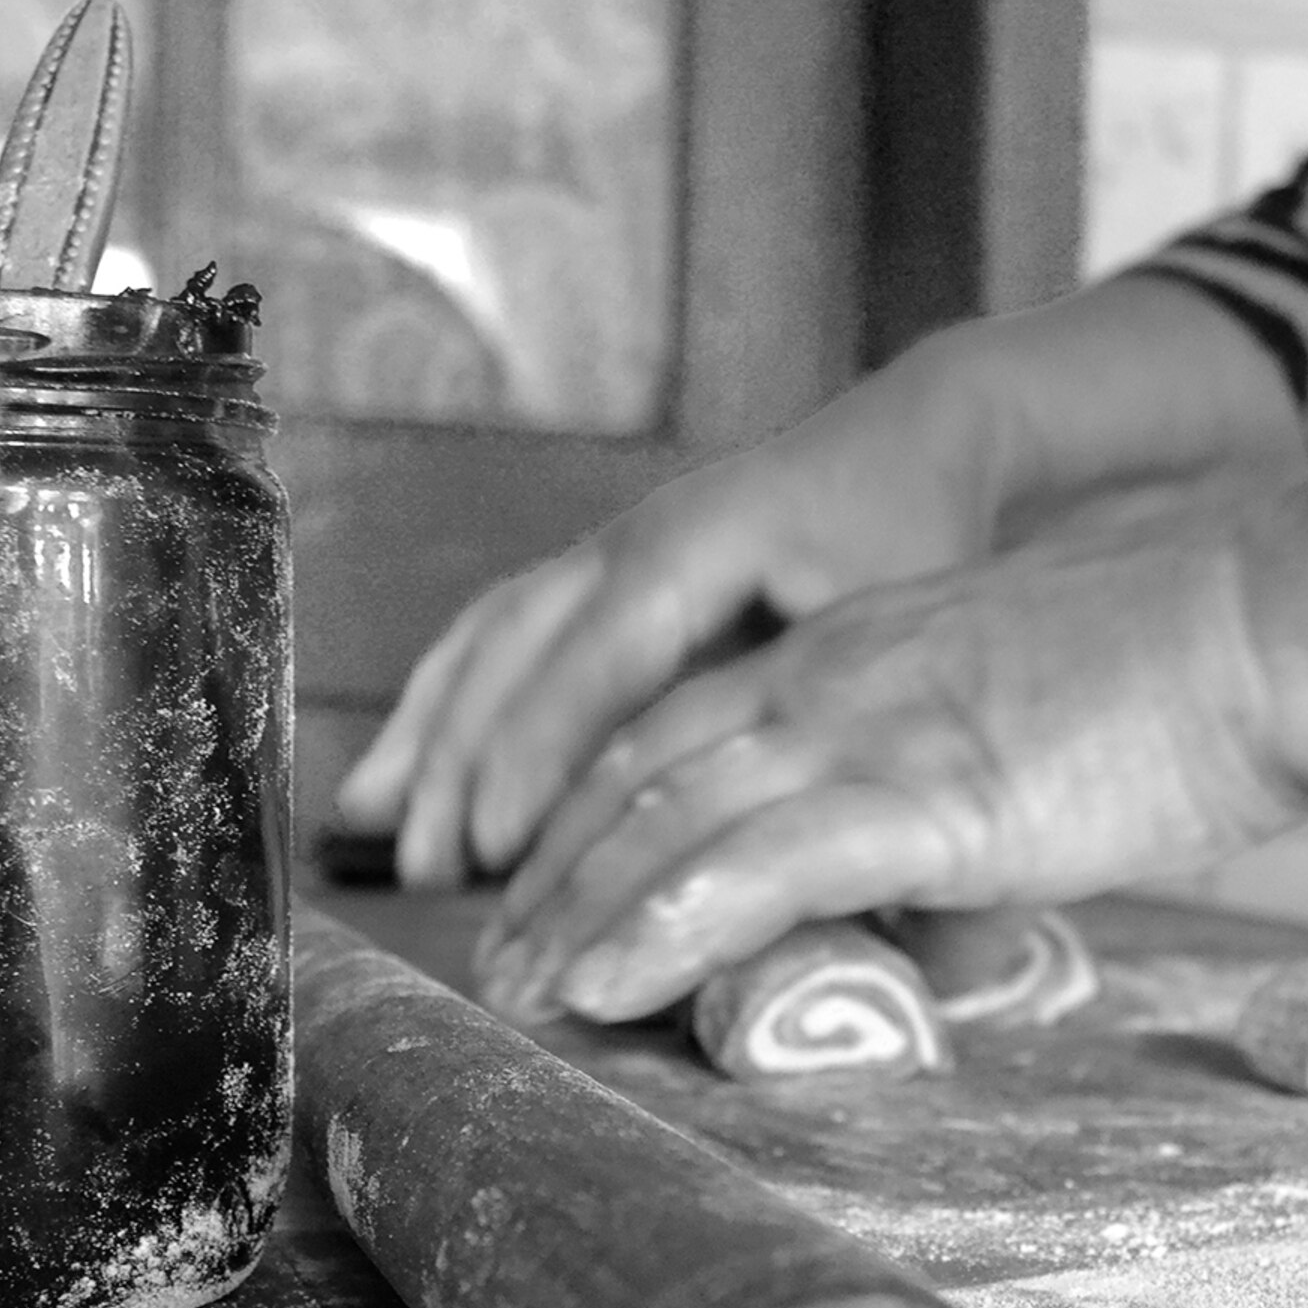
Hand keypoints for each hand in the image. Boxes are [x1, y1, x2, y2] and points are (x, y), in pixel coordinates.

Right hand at [334, 346, 1001, 887]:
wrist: (929, 436)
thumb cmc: (927, 534)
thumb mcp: (901, 619)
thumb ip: (842, 716)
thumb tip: (806, 852)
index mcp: (699, 547)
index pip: (595, 662)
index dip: (538, 755)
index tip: (497, 846)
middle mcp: (632, 544)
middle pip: (515, 653)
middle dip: (460, 762)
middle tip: (426, 871)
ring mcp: (609, 555)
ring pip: (490, 643)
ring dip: (430, 737)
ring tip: (377, 829)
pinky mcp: (605, 581)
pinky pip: (502, 640)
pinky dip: (444, 706)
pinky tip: (399, 778)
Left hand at [472, 508, 1307, 1022]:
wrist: (1279, 622)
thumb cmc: (1196, 674)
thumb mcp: (1037, 715)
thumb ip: (961, 781)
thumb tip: (953, 859)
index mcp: (854, 651)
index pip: (676, 728)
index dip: (591, 811)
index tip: (545, 885)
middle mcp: (829, 678)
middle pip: (635, 773)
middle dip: (549, 871)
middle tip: (492, 961)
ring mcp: (868, 731)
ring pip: (666, 822)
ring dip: (575, 915)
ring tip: (516, 997)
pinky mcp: (924, 795)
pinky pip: (757, 870)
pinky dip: (661, 928)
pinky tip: (603, 986)